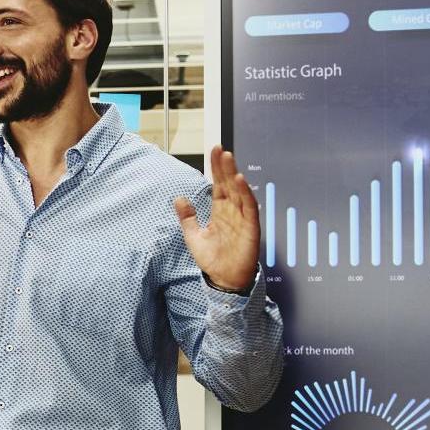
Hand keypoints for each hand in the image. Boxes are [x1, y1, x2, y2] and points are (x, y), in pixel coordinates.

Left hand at [176, 146, 262, 293]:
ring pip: (239, 191)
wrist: (225, 281)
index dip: (216, 168)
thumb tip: (178, 198)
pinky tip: (240, 180)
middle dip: (224, 166)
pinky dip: (245, 193)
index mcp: (220, 211)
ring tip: (228, 158)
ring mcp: (242, 218)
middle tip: (219, 149)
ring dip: (234, 174)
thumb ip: (187, 217)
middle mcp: (232, 211)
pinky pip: (249, 207)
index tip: (213, 151)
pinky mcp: (251, 227)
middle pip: (229, 183)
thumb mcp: (193, 236)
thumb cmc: (213, 260)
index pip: (219, 184)